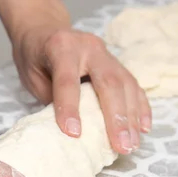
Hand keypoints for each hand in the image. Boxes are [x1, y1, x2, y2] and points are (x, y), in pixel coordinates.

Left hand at [12, 27, 151, 153]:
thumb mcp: (33, 77)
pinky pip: (133, 85)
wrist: (45, 30)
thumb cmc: (35, 57)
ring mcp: (106, 54)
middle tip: (121, 145)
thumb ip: (51, 99)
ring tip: (132, 144)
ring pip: (125, 84)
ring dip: (132, 118)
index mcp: (62, 48)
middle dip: (116, 118)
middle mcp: (89, 48)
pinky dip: (140, 107)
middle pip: (108, 82)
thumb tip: (70, 131)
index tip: (74, 134)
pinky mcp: (117, 63)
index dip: (70, 108)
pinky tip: (144, 127)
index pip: (67, 80)